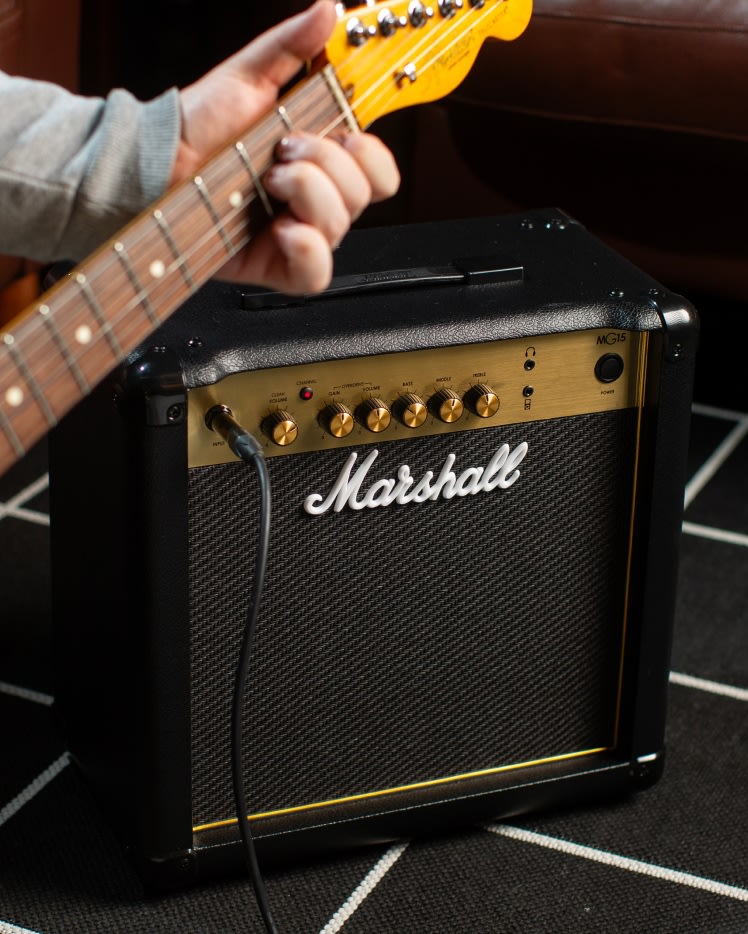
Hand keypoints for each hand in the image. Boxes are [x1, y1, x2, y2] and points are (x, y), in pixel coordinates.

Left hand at [172, 0, 399, 293]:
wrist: (154, 167)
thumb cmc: (197, 128)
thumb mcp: (246, 77)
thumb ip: (292, 45)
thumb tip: (329, 10)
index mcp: (320, 160)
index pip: (378, 170)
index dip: (371, 153)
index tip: (343, 131)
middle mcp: (315, 200)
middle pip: (362, 194)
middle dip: (324, 164)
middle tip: (281, 152)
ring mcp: (299, 235)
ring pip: (341, 226)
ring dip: (306, 193)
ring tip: (265, 182)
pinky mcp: (278, 267)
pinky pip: (317, 274)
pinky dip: (307, 248)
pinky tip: (281, 228)